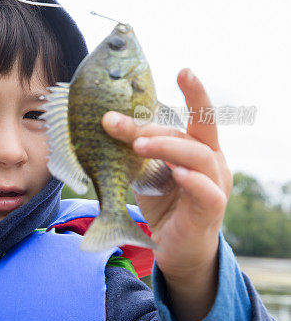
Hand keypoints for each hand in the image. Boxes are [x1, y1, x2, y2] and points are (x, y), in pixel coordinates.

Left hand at [102, 69, 232, 320]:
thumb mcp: (146, 171)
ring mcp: (215, 185)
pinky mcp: (212, 210)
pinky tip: (176, 173)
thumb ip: (135, 148)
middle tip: (117, 123)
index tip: (183, 70)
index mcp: (200, 148)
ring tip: (138, 146)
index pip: (200, 116)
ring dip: (167, 147)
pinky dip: (191, 180)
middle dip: (154, 125)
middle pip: (192, 133)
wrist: (176, 250)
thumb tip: (106, 119)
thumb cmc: (164, 204)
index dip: (195, 93)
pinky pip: (206, 191)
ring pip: (198, 156)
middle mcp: (213, 162)